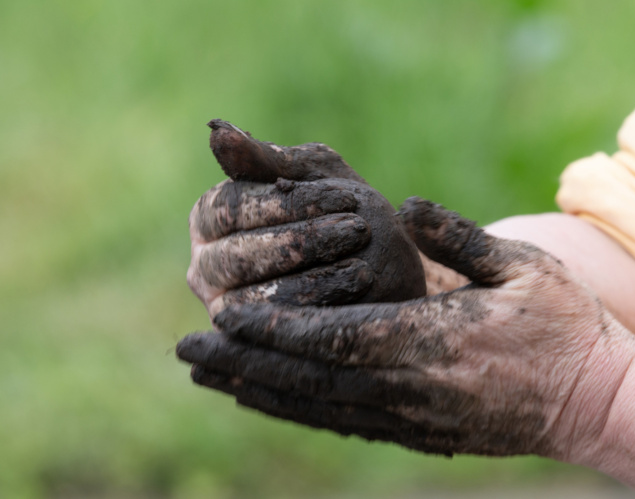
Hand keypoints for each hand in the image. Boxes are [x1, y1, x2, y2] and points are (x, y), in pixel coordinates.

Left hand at [177, 198, 634, 457]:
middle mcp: (414, 390)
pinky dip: (301, 412)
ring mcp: (416, 420)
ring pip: (321, 410)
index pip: (337, 338)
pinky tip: (274, 403)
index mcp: (434, 344)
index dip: (276, 330)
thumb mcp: (525, 268)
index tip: (225, 317)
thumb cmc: (568, 327)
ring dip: (261, 393)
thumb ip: (461, 237)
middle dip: (244, 366)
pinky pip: (348, 424)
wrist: (598, 402)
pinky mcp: (423, 435)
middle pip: (311, 382)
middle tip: (186, 352)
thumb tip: (406, 207)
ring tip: (212, 380)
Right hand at [188, 120, 425, 317]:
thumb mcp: (313, 174)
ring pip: (254, 298)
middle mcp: (204, 268)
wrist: (382, 266)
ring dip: (314, 275)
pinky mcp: (252, 346)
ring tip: (364, 260)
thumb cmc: (341, 210)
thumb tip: (217, 134)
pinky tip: (361, 284)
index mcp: (208, 219)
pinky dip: (321, 304)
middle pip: (236, 257)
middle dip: (302, 242)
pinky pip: (276, 330)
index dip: (288, 203)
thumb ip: (267, 158)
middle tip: (358, 229)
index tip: (345, 196)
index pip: (231, 208)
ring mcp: (224, 313)